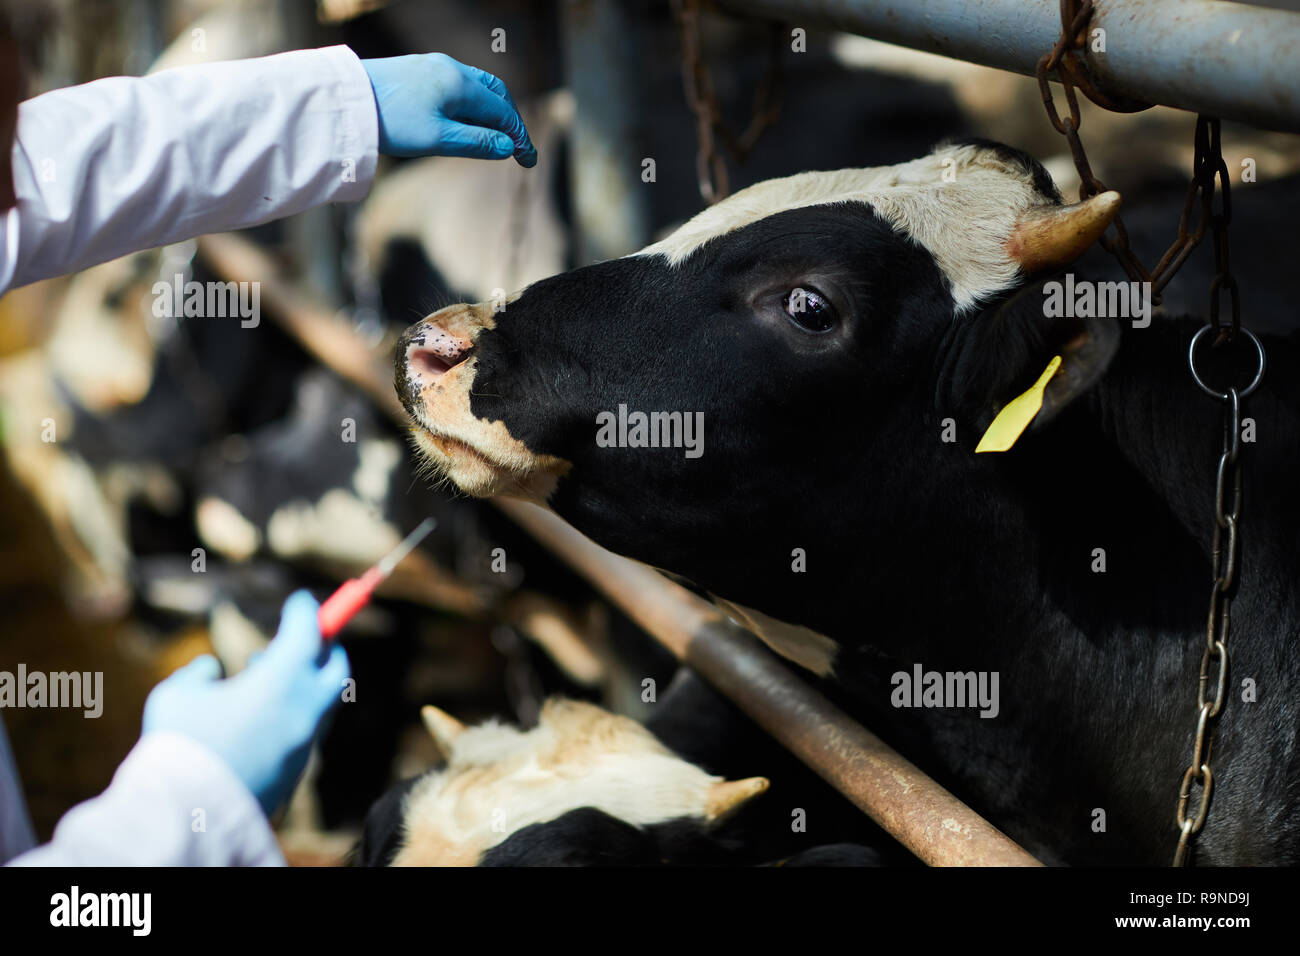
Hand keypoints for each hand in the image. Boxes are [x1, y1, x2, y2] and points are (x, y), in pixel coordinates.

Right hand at [142, 591, 349, 815]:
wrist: (190, 816)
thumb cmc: (180, 746)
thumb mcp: (176, 696)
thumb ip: (196, 675)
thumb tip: (210, 668)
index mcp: (284, 681)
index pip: (309, 632)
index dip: (306, 612)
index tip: (300, 601)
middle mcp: (306, 710)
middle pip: (337, 669)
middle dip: (326, 648)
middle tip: (303, 637)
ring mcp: (306, 744)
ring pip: (323, 703)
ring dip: (305, 683)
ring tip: (262, 677)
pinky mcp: (298, 773)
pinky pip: (306, 733)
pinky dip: (294, 715)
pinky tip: (261, 716)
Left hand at [362, 53, 536, 165]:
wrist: (347, 100)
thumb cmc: (391, 122)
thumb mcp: (438, 139)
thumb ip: (476, 142)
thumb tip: (507, 147)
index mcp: (461, 83)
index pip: (503, 111)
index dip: (519, 136)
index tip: (528, 161)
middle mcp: (451, 68)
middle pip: (495, 92)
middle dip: (509, 119)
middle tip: (515, 145)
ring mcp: (432, 66)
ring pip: (474, 86)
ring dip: (489, 111)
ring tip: (492, 135)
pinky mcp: (416, 70)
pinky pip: (454, 84)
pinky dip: (469, 103)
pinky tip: (461, 119)